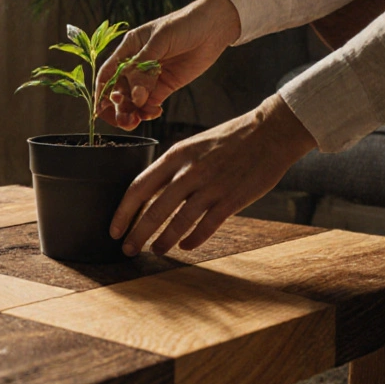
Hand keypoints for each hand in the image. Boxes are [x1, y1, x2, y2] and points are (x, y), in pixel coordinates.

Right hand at [95, 0, 240, 130]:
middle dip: (118, 106)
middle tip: (124, 120)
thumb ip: (144, 68)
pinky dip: (149, 111)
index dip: (101, 92)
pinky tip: (154, 111)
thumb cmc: (184, 24)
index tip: (101, 109)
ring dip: (132, 112)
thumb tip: (135, 97)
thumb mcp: (160, 41)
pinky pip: (151, 103)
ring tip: (136, 121)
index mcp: (129, 48)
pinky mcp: (165, 86)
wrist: (214, 26)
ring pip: (134, 100)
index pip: (108, 73)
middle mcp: (136, 64)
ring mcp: (151, 76)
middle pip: (119, 90)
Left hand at [110, 93, 317, 255]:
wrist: (270, 132)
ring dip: (163, 241)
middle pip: (154, 210)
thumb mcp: (193, 145)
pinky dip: (193, 240)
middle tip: (127, 249)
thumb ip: (173, 168)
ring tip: (156, 251)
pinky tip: (185, 246)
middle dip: (137, 234)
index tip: (114, 229)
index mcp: (176, 155)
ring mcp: (210, 187)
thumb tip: (151, 192)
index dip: (123, 212)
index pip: (138, 187)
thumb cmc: (229, 140)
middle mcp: (189, 172)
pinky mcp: (231, 200)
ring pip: (178, 222)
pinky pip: (206, 227)